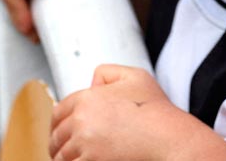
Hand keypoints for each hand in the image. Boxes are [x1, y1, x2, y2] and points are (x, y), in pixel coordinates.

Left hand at [49, 65, 225, 160]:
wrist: (168, 138)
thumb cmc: (155, 111)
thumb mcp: (135, 76)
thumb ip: (108, 72)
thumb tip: (92, 83)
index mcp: (87, 98)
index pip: (59, 111)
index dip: (58, 121)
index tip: (60, 129)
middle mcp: (81, 121)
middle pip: (57, 135)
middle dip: (58, 141)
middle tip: (62, 148)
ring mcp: (85, 144)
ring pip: (61, 154)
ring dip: (64, 156)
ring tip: (72, 158)